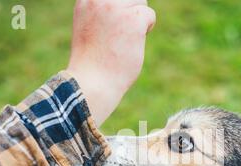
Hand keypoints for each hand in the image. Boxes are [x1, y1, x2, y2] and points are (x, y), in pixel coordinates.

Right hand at [67, 0, 155, 125]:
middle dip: (130, 12)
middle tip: (122, 34)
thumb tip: (128, 6)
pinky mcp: (133, 20)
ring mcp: (115, 8)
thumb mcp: (91, 27)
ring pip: (140, 2)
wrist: (92, 82)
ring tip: (125, 40)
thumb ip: (103, 12)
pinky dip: (147, 28)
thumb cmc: (93, 60)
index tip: (118, 25)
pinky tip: (134, 43)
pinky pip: (149, 14)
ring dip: (138, 19)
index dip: (119, 7)